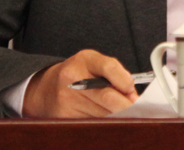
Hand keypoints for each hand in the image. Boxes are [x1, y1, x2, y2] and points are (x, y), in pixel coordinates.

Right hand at [22, 49, 139, 117]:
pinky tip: (104, 118)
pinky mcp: (64, 116)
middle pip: (107, 96)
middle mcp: (73, 78)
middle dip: (125, 105)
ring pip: (102, 113)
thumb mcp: (95, 65)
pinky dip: (102, 123)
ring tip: (120, 112)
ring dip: (116, 116)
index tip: (131, 90)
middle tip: (136, 109)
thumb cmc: (80, 75)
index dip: (124, 80)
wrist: (47, 89)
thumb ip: (116, 74)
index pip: (109, 67)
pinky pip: (91, 123)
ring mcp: (66, 98)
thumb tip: (133, 97)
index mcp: (85, 60)